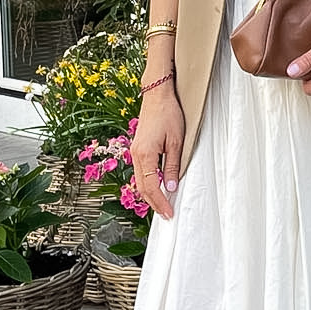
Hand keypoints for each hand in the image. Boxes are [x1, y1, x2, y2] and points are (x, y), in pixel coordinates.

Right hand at [132, 86, 184, 219]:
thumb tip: (171, 187)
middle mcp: (136, 155)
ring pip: (139, 181)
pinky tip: (157, 188)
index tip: (169, 213)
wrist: (157, 94)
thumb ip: (172, 166)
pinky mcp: (137, 148)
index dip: (161, 202)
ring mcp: (135, 152)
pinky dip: (147, 184)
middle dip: (154, 203)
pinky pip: (140, 172)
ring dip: (150, 195)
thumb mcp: (176, 142)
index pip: (152, 187)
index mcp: (145, 154)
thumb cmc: (168, 113)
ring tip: (162, 206)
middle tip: (166, 215)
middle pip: (142, 187)